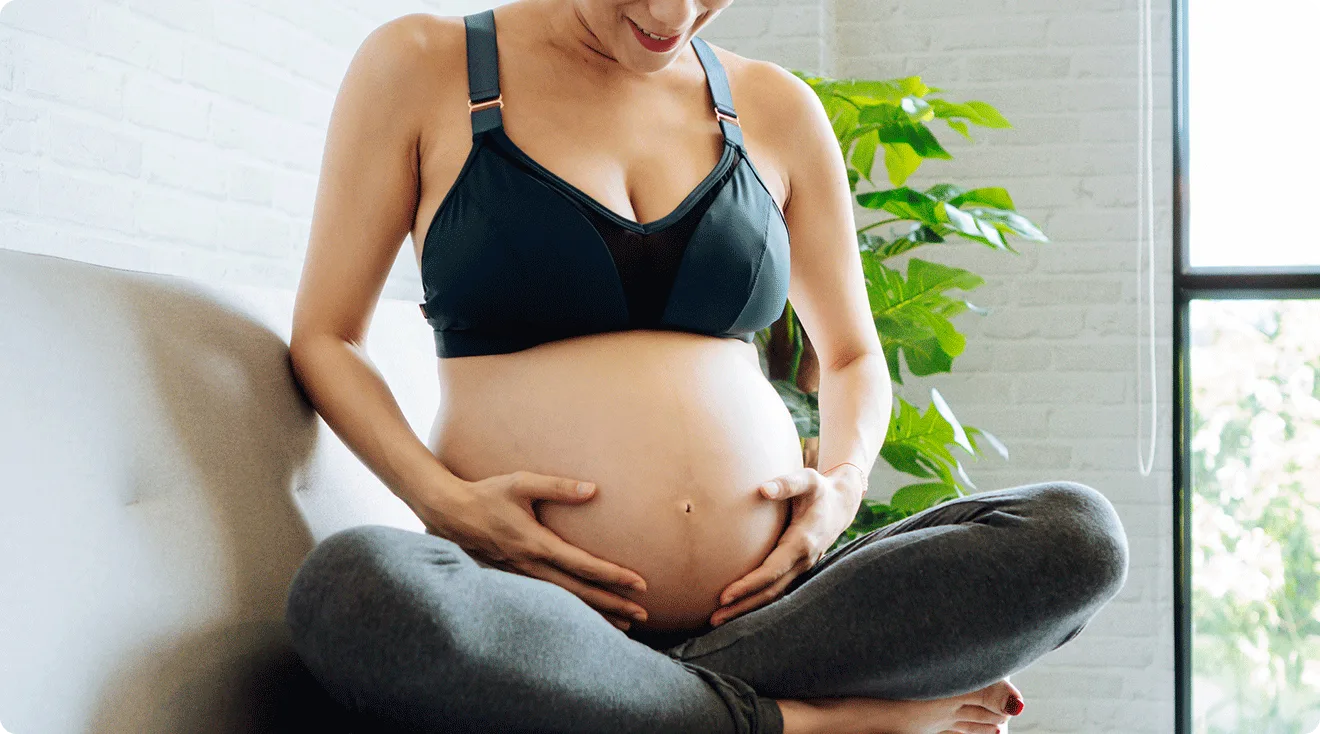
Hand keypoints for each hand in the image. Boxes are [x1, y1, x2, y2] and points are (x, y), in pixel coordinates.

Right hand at [415, 470, 650, 630]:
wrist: (450, 512)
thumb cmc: (487, 493)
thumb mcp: (522, 482)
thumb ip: (558, 486)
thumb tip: (593, 489)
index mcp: (536, 544)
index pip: (583, 565)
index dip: (613, 575)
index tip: (640, 584)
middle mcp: (531, 565)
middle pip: (579, 592)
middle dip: (612, 604)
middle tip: (643, 615)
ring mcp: (522, 574)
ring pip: (565, 600)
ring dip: (595, 612)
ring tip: (624, 624)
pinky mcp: (516, 575)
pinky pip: (551, 597)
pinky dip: (573, 608)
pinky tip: (587, 613)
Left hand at [710, 465, 864, 626]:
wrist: (842, 505)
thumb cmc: (819, 490)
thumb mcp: (808, 480)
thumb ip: (786, 483)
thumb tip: (763, 489)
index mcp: (802, 542)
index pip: (771, 571)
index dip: (748, 585)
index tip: (724, 595)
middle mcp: (804, 561)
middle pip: (770, 592)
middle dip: (743, 606)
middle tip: (714, 619)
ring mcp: (802, 568)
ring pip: (774, 596)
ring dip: (747, 609)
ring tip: (719, 620)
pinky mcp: (798, 570)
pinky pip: (777, 590)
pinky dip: (757, 602)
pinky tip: (737, 607)